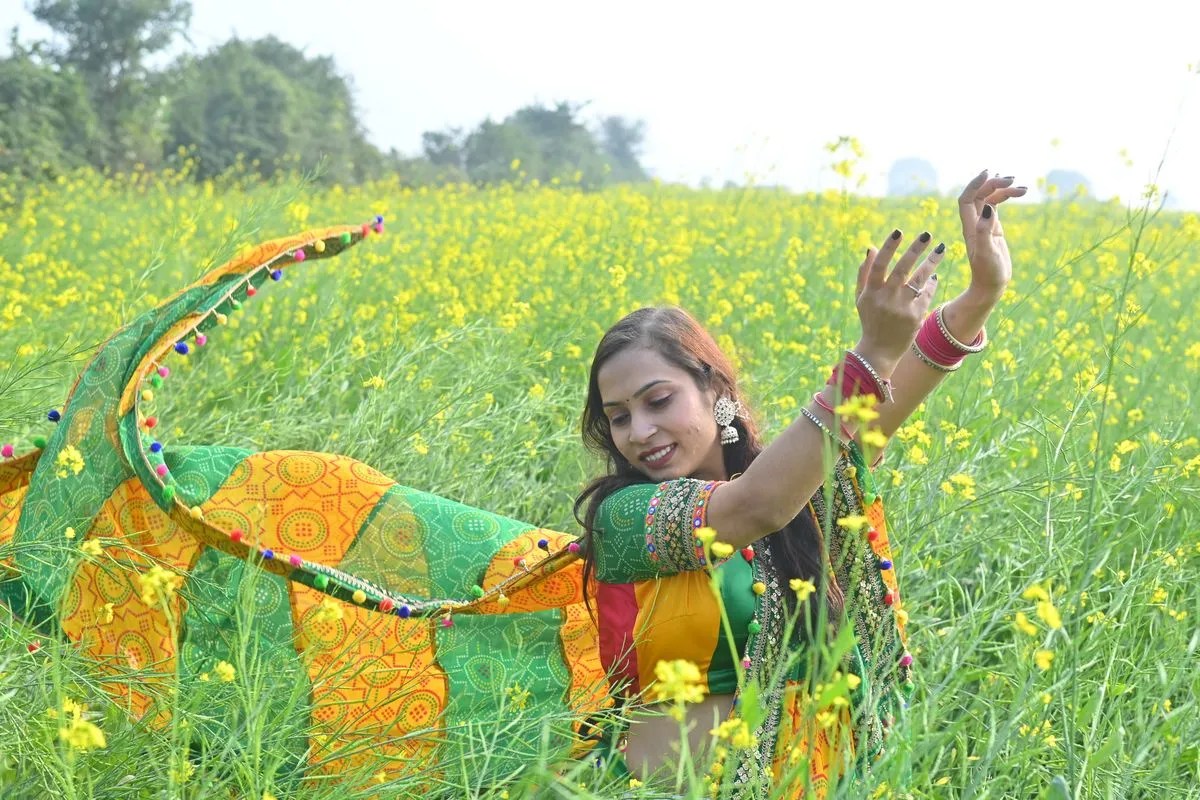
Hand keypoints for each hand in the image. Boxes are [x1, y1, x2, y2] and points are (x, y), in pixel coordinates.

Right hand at [853, 229, 944, 374]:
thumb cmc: (870, 319)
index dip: (888, 248)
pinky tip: (934, 274)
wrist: (880, 350)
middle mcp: (886, 298)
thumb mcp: (861, 298)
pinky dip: (931, 283)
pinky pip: (926, 294)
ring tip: (941, 249)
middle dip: (915, 250)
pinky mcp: (915, 316)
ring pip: (919, 279)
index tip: (898, 232)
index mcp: (870, 292)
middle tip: (927, 234)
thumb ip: (864, 273)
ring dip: (931, 262)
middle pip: (902, 269)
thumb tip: (871, 247)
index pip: (879, 265)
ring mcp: (901, 308)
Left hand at [958, 170, 1025, 295]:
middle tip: (1012, 180)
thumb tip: (988, 207)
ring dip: (1003, 189)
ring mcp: (984, 225)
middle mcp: (975, 223)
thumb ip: (985, 230)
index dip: (974, 184)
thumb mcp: (987, 253)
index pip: (966, 199)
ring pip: (990, 199)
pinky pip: (996, 206)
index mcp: (970, 227)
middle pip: (979, 195)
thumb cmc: (988, 273)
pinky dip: (1006, 197)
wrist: (991, 286)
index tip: (989, 173)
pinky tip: (1019, 192)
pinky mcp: (994, 228)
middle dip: (993, 184)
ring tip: (1022, 188)